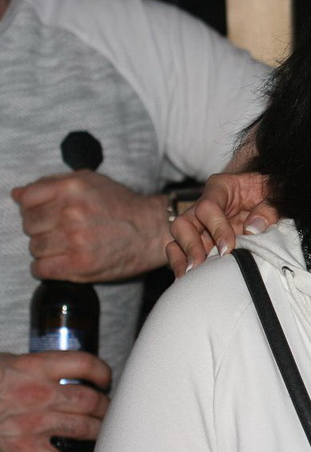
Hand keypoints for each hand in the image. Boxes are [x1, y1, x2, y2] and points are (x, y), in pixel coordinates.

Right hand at [0, 352, 109, 451]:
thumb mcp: (7, 362)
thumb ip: (36, 365)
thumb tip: (59, 368)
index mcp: (36, 367)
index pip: (86, 364)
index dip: (102, 372)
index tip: (104, 379)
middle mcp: (40, 394)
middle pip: (91, 400)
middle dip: (105, 407)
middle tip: (107, 409)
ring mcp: (33, 423)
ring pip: (82, 429)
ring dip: (96, 432)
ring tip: (99, 431)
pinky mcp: (22, 448)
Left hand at [14, 172, 168, 282]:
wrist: (153, 230)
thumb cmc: (122, 205)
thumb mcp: (91, 182)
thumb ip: (53, 184)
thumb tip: (17, 194)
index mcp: (72, 187)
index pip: (27, 199)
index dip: (34, 207)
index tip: (48, 212)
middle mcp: (71, 211)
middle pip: (29, 225)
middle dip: (42, 228)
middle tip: (63, 230)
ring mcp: (74, 239)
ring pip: (34, 248)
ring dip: (46, 249)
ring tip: (68, 245)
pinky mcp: (78, 265)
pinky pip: (40, 269)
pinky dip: (46, 267)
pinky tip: (62, 260)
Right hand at [168, 171, 274, 275]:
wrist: (271, 200)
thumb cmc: (270, 193)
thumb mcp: (275, 194)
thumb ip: (267, 209)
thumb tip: (252, 229)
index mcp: (221, 187)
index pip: (207, 206)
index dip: (216, 227)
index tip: (228, 247)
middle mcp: (204, 206)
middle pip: (183, 224)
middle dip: (190, 246)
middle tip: (199, 266)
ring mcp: (200, 226)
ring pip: (177, 240)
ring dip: (182, 260)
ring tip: (189, 277)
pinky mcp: (201, 241)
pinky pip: (182, 254)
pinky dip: (183, 266)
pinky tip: (188, 281)